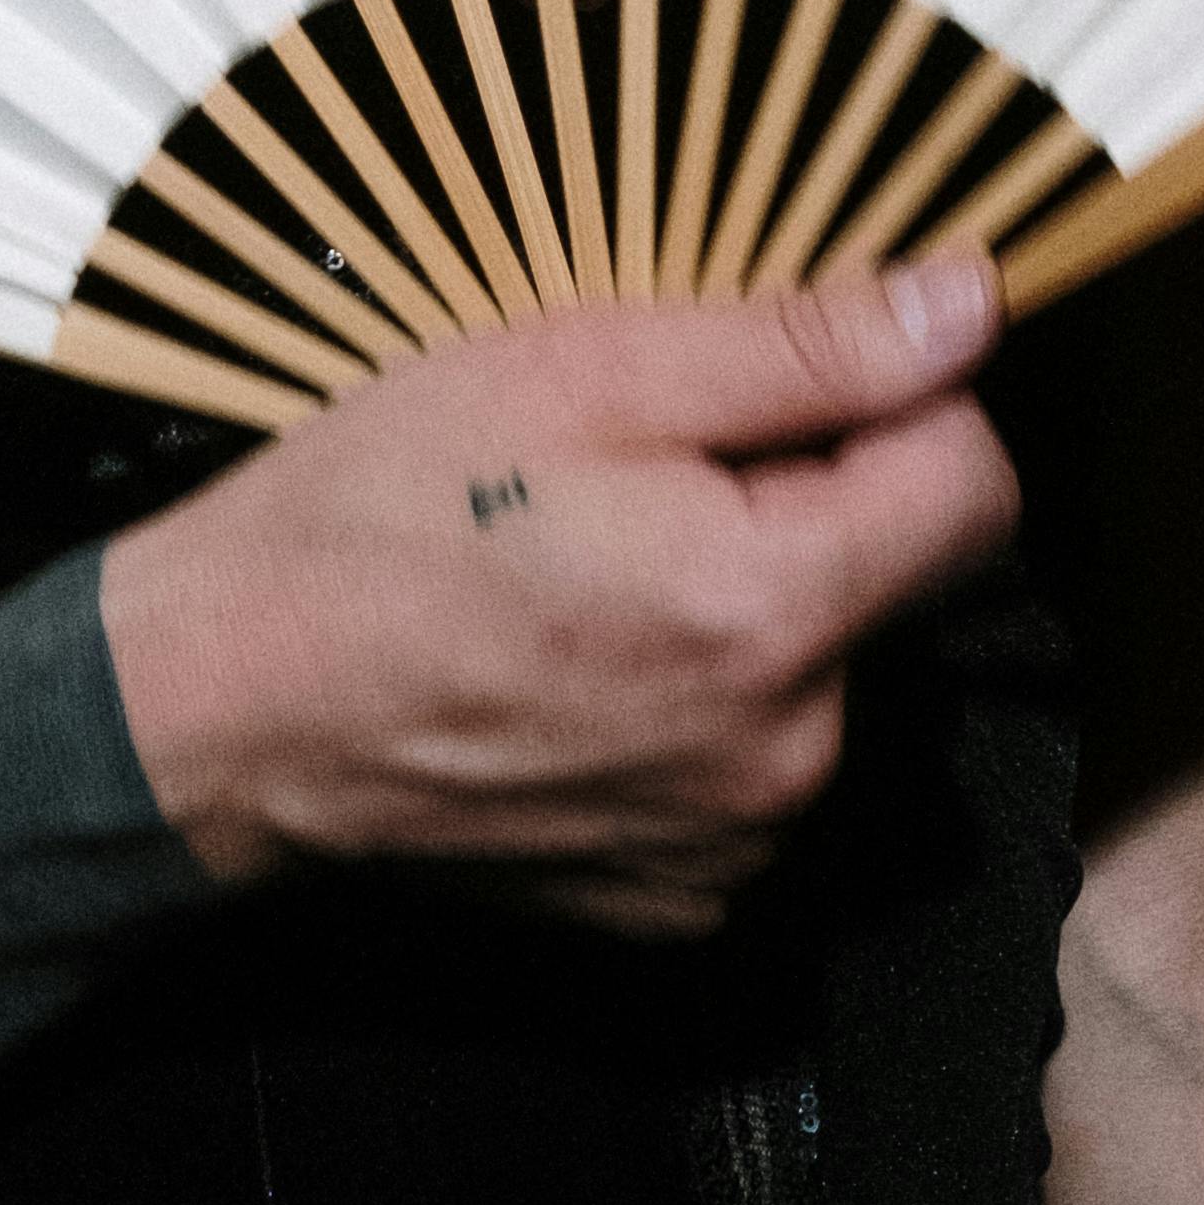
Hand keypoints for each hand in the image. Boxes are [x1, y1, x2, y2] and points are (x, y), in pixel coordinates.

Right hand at [98, 258, 1015, 938]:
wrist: (228, 702)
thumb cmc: (384, 511)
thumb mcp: (587, 368)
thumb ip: (804, 348)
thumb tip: (969, 307)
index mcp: (774, 610)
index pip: (975, 484)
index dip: (906, 400)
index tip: (795, 375)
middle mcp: (784, 755)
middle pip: (890, 579)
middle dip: (807, 499)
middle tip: (641, 461)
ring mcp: (730, 845)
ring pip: (818, 670)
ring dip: (751, 600)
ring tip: (591, 559)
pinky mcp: (674, 897)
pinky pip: (746, 764)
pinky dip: (694, 701)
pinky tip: (578, 656)